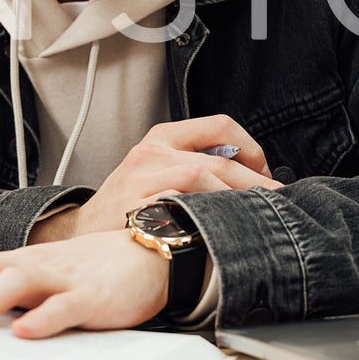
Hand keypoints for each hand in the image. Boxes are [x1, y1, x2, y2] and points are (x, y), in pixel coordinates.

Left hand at [0, 231, 166, 339]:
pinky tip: (26, 334)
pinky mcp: (91, 294)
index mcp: (1, 267)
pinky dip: (46, 318)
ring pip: (13, 279)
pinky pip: (66, 305)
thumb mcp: (25, 293)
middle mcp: (21, 266)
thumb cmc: (79, 277)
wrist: (148, 255)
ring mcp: (56, 276)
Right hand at [30, 114, 279, 242]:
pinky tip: (219, 231)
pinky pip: (179, 207)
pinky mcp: (134, 206)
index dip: (251, 148)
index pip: (219, 125)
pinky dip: (205, 217)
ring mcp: (140, 179)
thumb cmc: (129, 206)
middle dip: (255, 183)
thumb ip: (198, 165)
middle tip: (277, 202)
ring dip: (235, 201)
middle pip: (218, 161)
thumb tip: (252, 177)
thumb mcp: (159, 171)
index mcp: (162, 137)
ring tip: (253, 218)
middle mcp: (151, 152)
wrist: (82, 234)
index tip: (264, 172)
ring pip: (202, 178)